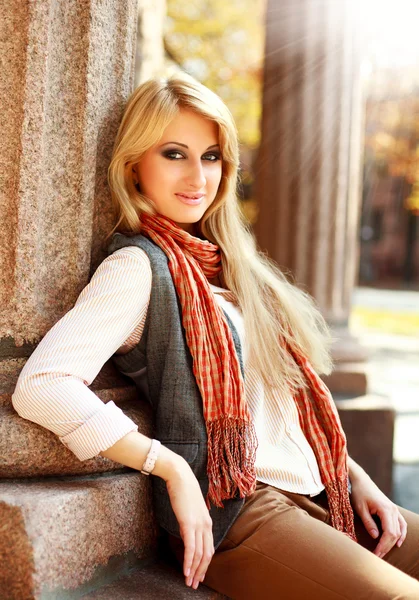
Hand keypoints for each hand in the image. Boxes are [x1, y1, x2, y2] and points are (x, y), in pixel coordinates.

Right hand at [164, 456, 213, 588]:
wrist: (179, 476)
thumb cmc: (183, 491)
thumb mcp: (189, 510)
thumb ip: (190, 524)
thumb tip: (187, 536)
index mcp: (207, 522)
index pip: (209, 548)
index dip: (205, 564)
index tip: (199, 574)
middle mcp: (206, 525)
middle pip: (207, 554)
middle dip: (201, 571)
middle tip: (194, 584)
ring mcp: (199, 524)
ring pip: (200, 554)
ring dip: (194, 570)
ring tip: (189, 582)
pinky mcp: (189, 523)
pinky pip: (191, 547)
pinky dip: (189, 561)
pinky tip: (185, 571)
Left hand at [350, 470, 406, 558]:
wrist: (361, 480)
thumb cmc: (358, 493)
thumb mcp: (360, 508)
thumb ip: (368, 523)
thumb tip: (376, 537)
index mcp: (385, 509)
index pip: (389, 533)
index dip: (384, 545)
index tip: (376, 554)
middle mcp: (393, 509)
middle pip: (395, 533)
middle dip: (387, 547)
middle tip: (377, 556)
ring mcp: (394, 509)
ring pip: (399, 530)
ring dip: (393, 542)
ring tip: (384, 552)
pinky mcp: (392, 509)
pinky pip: (401, 524)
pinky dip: (401, 534)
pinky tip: (398, 542)